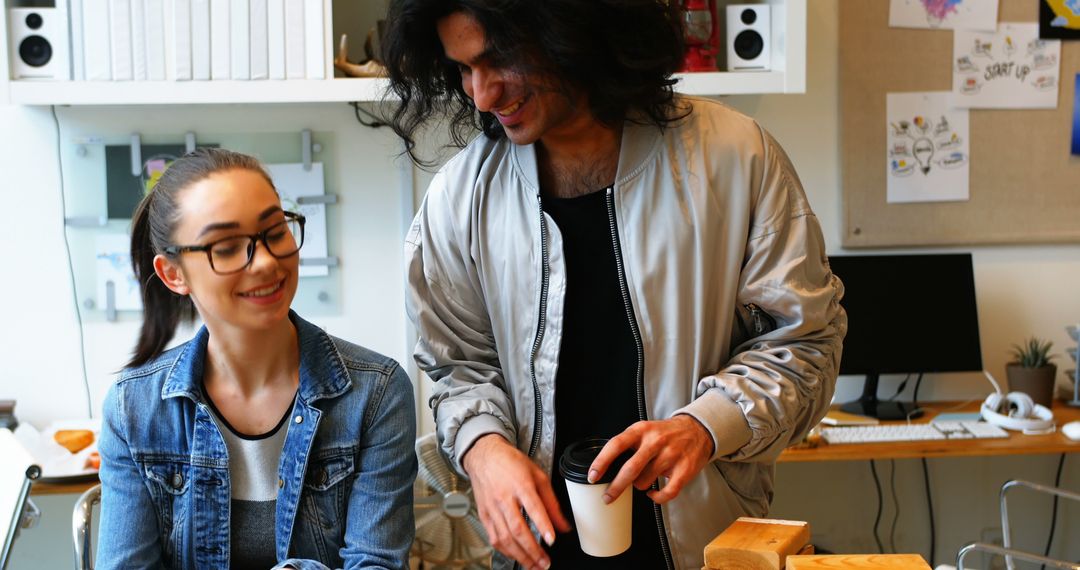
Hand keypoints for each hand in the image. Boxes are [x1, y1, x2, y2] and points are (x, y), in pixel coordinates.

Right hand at [462, 434, 570, 569]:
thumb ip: (552, 502)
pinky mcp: (484, 515)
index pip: (533, 507)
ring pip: (505, 537)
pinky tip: (516, 556)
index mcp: (521, 485)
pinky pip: (494, 537)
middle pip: (517, 528)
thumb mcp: (538, 476)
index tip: (551, 540)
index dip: (543, 525)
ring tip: (533, 566)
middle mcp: (504, 498)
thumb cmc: (511, 463)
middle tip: (544, 563)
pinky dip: (506, 551)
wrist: (484, 456)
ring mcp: (492, 508)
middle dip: (532, 550)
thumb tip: (563, 525)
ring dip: (520, 555)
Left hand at [589, 415, 713, 504]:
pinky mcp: (684, 469)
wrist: (697, 430)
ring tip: (643, 479)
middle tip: (607, 497)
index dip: (602, 462)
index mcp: (641, 430)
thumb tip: (606, 469)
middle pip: (630, 468)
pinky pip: (667, 492)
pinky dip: (657, 498)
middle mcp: (655, 441)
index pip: (616, 444)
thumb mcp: (644, 430)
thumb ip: (627, 445)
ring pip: (646, 481)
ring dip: (639, 486)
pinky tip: (653, 494)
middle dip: (616, 487)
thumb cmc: (664, 433)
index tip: (593, 476)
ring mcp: (671, 455)